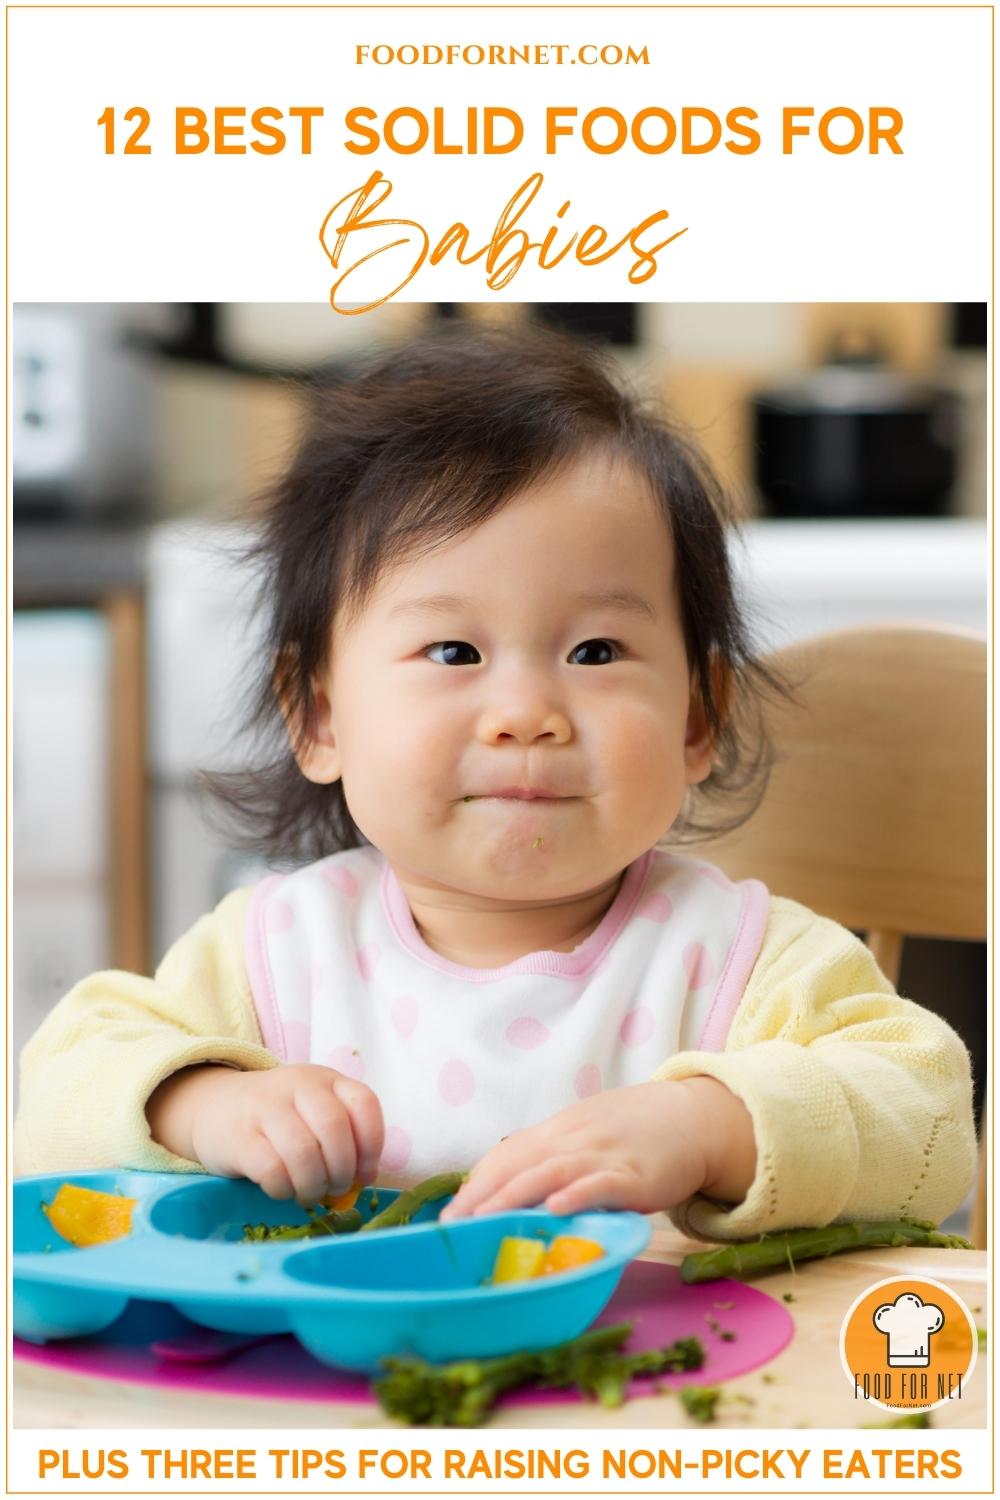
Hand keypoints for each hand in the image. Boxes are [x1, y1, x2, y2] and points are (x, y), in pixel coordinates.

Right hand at [147, 1063, 383, 1203]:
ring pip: (303, 1152)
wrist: (215, 1107)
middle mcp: (298, 1085)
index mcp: (325, 1079)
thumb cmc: (277, 1119)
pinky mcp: (239, 1136)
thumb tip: (362, 1180)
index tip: (365, 1174)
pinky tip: (282, 1190)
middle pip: (334, 1129)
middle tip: (336, 1188)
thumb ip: (340, 1138)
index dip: (372, 1146)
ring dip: (314, 1185)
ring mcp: (265, 1107)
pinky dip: (284, 1189)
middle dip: (342, 1169)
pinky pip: (271, 1170)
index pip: (364, 1104)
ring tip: (310, 1194)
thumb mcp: (312, 1113)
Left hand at [439, 1077, 755, 1220]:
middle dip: (483, 1195)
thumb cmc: (629, 1136)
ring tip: (484, 1219)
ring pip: (552, 1172)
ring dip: (515, 1195)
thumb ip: (548, 1160)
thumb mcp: (582, 1139)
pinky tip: (556, 1209)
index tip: (448, 1217)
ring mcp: (603, 1155)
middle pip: (520, 1163)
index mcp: (557, 1132)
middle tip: (454, 1227)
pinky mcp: (635, 1175)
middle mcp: (573, 1139)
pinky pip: (602, 1184)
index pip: (506, 1155)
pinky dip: (577, 1195)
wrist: (688, 1117)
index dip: (475, 1184)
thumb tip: (503, 1193)